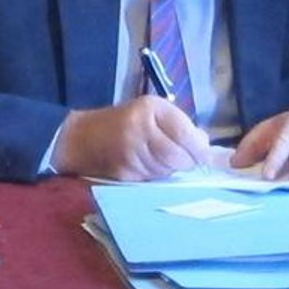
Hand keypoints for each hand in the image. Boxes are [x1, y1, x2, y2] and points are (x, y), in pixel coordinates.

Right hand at [54, 98, 211, 180]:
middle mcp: (139, 127)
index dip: (199, 150)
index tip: (204, 157)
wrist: (84, 137)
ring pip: (166, 171)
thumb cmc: (125, 122)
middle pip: (178, 157)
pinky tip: (148, 168)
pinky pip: (152, 180)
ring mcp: (130, 151)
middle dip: (186, 164)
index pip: (186, 134)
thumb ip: (180, 125)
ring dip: (170, 171)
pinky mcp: (124, 171)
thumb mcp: (152, 112)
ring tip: (161, 161)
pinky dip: (155, 177)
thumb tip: (205, 145)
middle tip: (183, 162)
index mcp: (150, 108)